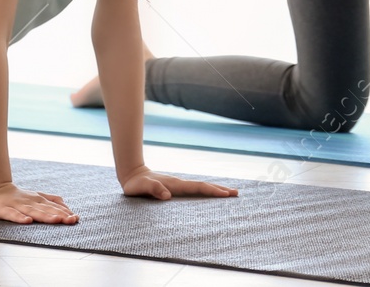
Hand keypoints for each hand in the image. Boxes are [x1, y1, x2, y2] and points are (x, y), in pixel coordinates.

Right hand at [0, 182, 78, 223]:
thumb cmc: (17, 197)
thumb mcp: (36, 197)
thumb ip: (51, 201)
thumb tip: (67, 207)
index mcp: (38, 200)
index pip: (54, 206)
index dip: (65, 212)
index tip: (76, 218)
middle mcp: (30, 202)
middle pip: (46, 209)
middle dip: (59, 215)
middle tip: (71, 220)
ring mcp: (17, 205)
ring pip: (32, 211)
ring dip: (45, 216)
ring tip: (56, 220)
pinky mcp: (3, 210)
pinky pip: (12, 214)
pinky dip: (20, 217)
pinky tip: (27, 221)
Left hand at [120, 165, 239, 199]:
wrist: (132, 174)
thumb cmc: (136, 184)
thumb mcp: (141, 188)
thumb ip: (153, 189)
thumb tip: (167, 196)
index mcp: (175, 184)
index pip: (197, 187)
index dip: (211, 191)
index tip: (225, 194)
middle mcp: (180, 183)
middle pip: (204, 185)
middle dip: (220, 189)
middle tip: (236, 193)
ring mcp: (179, 184)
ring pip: (200, 187)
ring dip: (215, 190)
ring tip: (229, 193)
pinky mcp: (177, 188)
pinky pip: (195, 190)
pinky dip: (205, 191)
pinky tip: (209, 195)